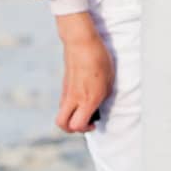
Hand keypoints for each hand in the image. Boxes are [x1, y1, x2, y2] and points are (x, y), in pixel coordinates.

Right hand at [54, 15, 113, 132]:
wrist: (81, 41)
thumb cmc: (98, 57)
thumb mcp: (109, 79)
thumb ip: (102, 95)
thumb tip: (98, 104)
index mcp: (88, 98)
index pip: (78, 125)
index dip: (85, 128)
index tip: (94, 122)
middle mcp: (75, 98)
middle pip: (62, 124)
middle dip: (71, 129)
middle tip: (84, 122)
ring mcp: (67, 91)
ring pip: (61, 113)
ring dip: (70, 116)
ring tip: (82, 109)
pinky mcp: (64, 84)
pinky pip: (63, 102)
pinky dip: (69, 106)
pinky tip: (80, 97)